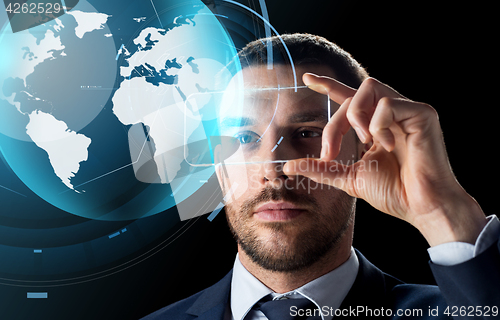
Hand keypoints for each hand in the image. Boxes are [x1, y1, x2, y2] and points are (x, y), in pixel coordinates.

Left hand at [284, 74, 485, 246]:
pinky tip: (388, 146)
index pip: (350, 98)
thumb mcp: (349, 178)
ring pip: (369, 88)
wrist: (421, 208)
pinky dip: (379, 124)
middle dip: (333, 124)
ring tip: (364, 142)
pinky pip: (388, 103)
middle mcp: (391, 114)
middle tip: (330, 153)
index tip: (307, 79)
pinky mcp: (423, 113)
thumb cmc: (393, 193)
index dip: (329, 86)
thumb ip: (322, 169)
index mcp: (376, 126)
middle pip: (352, 96)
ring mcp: (408, 111)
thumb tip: (289, 167)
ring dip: (355, 116)